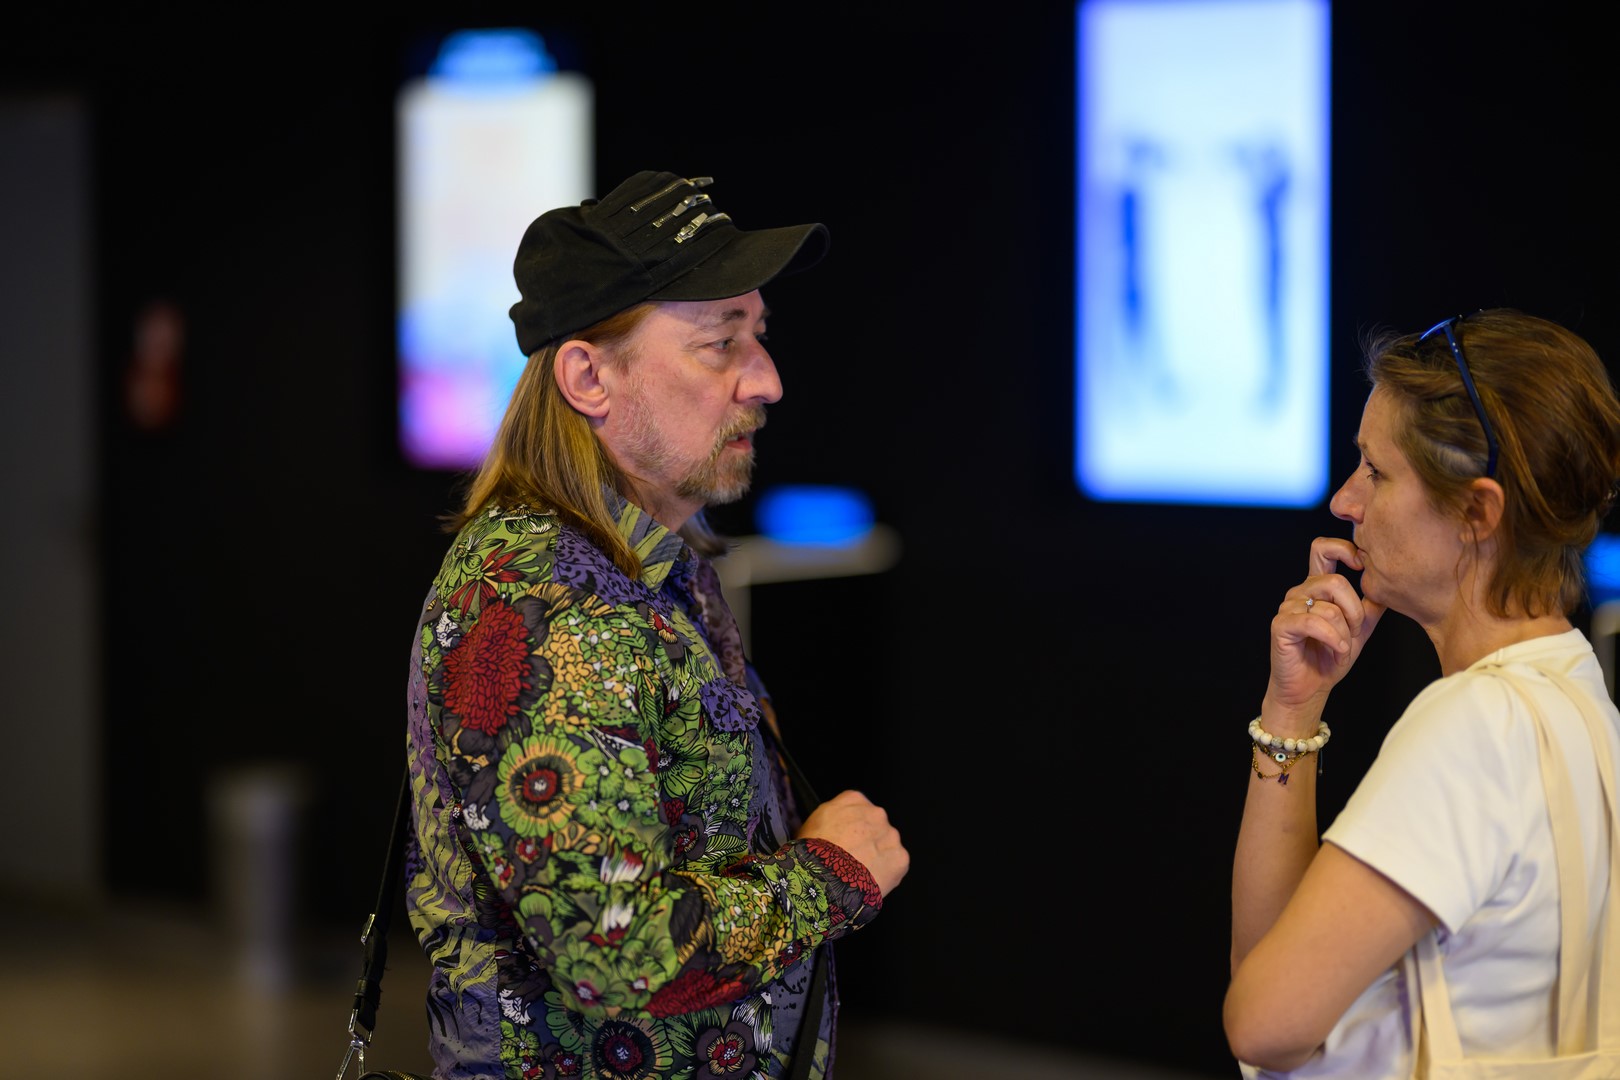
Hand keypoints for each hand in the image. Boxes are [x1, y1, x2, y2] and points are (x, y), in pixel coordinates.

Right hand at [796, 789, 909, 897]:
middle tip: (853, 857)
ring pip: (887, 845)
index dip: (851, 825)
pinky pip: (896, 865)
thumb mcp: (813, 821)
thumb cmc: (813, 851)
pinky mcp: (900, 858)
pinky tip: (871, 881)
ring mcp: (891, 835)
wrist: (825, 877)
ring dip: (878, 855)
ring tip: (861, 873)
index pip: (857, 807)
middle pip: (875, 825)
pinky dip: (887, 873)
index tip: (845, 838)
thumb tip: (835, 826)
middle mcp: (876, 813)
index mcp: (853, 799)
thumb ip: (832, 816)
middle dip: (868, 839)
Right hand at [1265, 536, 1386, 725]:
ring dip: (1344, 633)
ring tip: (1342, 648)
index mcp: (1317, 587)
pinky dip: (1333, 640)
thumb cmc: (1329, 659)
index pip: (1323, 549)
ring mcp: (1289, 607)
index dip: (1344, 548)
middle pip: (1334, 581)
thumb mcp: (1359, 630)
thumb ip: (1370, 607)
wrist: (1309, 689)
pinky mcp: (1282, 625)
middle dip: (1353, 611)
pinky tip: (1336, 651)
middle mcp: (1300, 592)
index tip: (1361, 566)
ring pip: (1328, 607)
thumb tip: (1388, 586)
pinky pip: (1314, 623)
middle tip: (1354, 632)